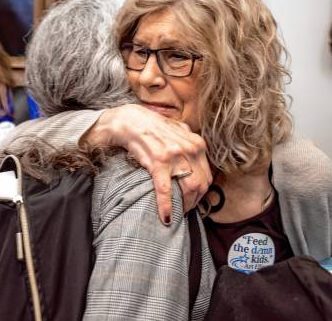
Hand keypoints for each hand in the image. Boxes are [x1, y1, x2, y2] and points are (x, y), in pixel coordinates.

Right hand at [83, 104, 211, 222]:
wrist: (131, 121)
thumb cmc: (153, 126)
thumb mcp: (178, 130)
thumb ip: (189, 142)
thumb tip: (197, 155)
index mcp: (197, 143)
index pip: (207, 175)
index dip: (201, 192)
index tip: (193, 199)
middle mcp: (190, 149)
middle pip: (201, 184)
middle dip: (195, 201)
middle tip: (186, 209)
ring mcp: (175, 156)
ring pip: (189, 189)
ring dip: (185, 206)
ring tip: (178, 214)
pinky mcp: (159, 163)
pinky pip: (166, 190)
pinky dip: (166, 206)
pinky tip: (166, 217)